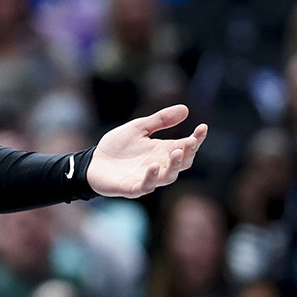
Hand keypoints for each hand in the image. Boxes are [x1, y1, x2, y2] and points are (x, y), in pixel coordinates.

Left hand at [88, 104, 207, 197]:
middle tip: (190, 141)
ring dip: (173, 166)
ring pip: (168, 176)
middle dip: (188, 153)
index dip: (196, 139)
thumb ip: (160, 121)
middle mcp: (159, 166)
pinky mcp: (132, 188)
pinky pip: (145, 186)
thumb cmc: (117, 146)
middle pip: (181, 163)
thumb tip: (185, 109)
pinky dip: (151, 178)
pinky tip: (153, 167)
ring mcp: (147, 178)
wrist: (93, 162)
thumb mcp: (139, 128)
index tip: (203, 127)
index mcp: (162, 151)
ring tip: (176, 152)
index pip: (185, 147)